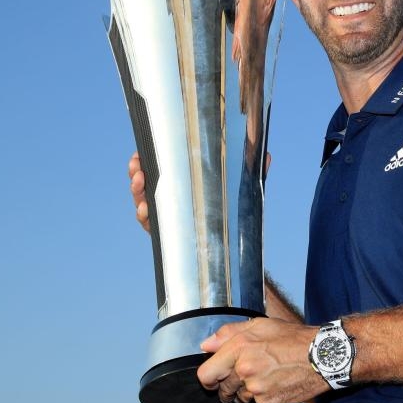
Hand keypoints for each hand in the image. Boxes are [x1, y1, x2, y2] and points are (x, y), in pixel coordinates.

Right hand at [128, 151, 270, 233]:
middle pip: (144, 183)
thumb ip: (250, 173)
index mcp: (180, 183)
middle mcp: (169, 198)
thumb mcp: (239, 189)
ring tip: (140, 183)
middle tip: (137, 169)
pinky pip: (150, 224)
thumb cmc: (230, 210)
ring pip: (143, 202)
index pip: (158, 168)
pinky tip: (146, 211)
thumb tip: (266, 155)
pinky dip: (145, 216)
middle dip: (136, 174)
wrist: (230, 246)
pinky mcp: (166, 232)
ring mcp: (165, 216)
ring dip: (137, 192)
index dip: (144, 162)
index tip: (138, 155)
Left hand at [197, 318, 326, 402]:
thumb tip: (207, 344)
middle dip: (228, 386)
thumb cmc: (293, 338)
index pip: (206, 374)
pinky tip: (275, 382)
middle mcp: (245, 370)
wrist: (322, 355)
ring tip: (264, 376)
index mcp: (239, 348)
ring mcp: (257, 389)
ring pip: (240, 398)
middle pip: (223, 389)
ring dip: (246, 391)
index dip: (208, 378)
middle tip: (243, 376)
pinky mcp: (269, 402)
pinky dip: (263, 396)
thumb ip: (228, 333)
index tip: (213, 379)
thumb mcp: (260, 325)